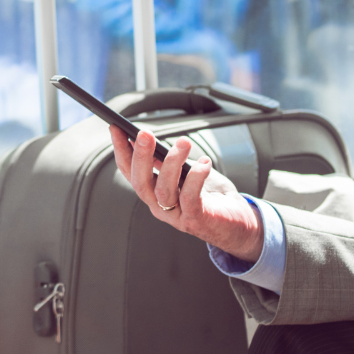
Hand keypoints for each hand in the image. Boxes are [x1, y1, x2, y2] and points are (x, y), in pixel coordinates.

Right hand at [109, 125, 263, 260]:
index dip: (121, 151)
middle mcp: (159, 206)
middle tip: (144, 133)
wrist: (237, 225)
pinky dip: (196, 177)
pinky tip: (204, 162)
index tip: (116, 128)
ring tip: (184, 142)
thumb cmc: (211, 197)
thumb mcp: (185, 174)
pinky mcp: (196, 220)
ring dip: (172, 163)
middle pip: (140, 183)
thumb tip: (150, 140)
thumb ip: (168, 162)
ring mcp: (176, 216)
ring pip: (164, 190)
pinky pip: (190, 198)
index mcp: (153, 193)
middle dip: (140, 156)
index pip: (129, 172)